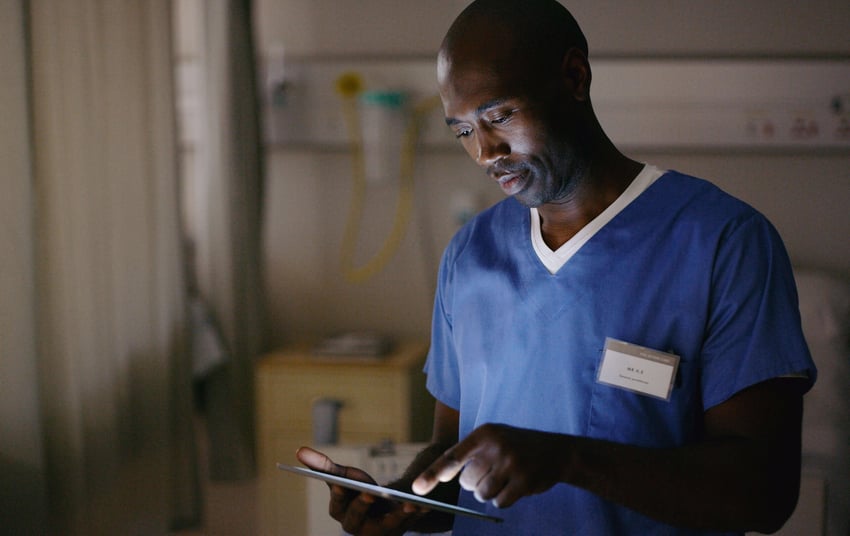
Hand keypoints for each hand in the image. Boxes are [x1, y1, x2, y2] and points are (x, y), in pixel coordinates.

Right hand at [296, 446, 425, 535]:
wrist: (385, 506)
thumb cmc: (360, 490)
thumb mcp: (345, 476)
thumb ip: (324, 466)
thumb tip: (299, 450)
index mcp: (340, 512)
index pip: (336, 505)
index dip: (338, 495)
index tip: (340, 483)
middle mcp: (357, 527)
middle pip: (357, 517)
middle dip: (362, 505)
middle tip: (369, 492)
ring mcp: (378, 532)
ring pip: (387, 523)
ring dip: (398, 514)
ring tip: (407, 503)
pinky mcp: (398, 531)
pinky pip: (408, 522)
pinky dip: (417, 513)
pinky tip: (424, 502)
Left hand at [412, 423, 566, 507]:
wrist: (557, 451)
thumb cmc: (517, 446)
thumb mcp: (494, 439)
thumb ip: (469, 453)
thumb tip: (439, 475)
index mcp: (484, 433)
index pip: (452, 456)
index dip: (433, 474)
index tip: (417, 488)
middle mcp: (495, 446)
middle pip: (467, 482)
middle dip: (476, 484)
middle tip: (494, 472)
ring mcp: (510, 463)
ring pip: (482, 494)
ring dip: (490, 492)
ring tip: (506, 478)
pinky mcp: (523, 481)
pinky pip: (500, 502)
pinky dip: (505, 499)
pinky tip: (516, 485)